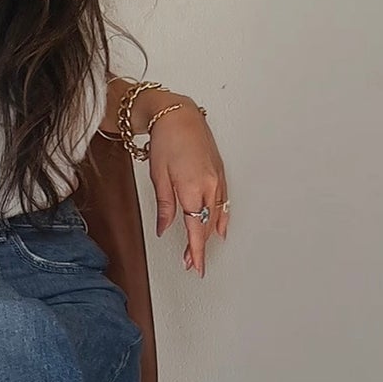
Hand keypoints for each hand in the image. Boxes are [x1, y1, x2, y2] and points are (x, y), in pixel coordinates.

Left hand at [148, 107, 228, 276]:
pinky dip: (221, 218)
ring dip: (209, 235)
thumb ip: (164, 206)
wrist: (179, 115)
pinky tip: (220, 228)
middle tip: (190, 262)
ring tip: (200, 250)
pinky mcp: (220, 173)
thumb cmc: (166, 140)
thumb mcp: (158, 176)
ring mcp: (218, 179)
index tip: (195, 266)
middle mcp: (209, 186)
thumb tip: (163, 227)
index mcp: (192, 188)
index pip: (195, 229)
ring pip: (217, 216)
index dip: (195, 251)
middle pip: (206, 225)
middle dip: (199, 247)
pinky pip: (224, 202)